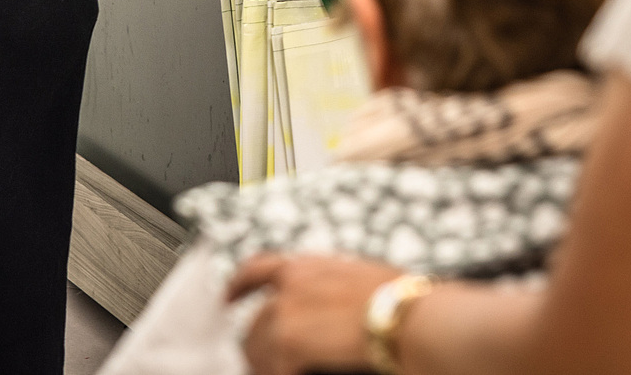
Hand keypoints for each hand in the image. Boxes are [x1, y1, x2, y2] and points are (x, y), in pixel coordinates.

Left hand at [229, 253, 402, 374]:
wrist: (403, 316)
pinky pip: (272, 369)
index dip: (238, 284)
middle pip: (254, 321)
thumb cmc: (397, 299)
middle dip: (255, 344)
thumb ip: (329, 285)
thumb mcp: (359, 277)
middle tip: (260, 363)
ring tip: (273, 372)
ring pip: (256, 348)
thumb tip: (328, 304)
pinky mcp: (287, 342)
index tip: (226, 298)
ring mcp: (285, 312)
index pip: (258, 268)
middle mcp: (290, 284)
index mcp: (307, 266)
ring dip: (264, 365)